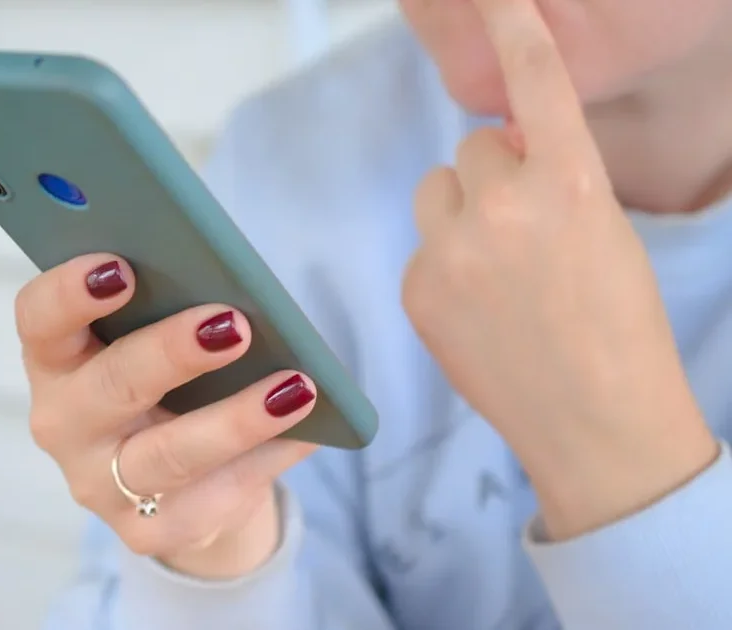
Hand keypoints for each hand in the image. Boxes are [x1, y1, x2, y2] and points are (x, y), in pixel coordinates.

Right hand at [19, 255, 317, 577]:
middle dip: (171, 353)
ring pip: (169, 453)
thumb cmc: (165, 379)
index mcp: (56, 357)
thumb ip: (170, 305)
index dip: (70, 291)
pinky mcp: (148, 530)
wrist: (179, 478)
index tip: (121, 265)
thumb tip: (239, 286)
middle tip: (233, 325)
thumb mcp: (152, 336)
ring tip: (295, 387)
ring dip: (236, 418)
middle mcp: (65, 422)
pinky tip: (308, 431)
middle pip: (110, 385)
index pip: (40, 318)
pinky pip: (214, 494)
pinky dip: (267, 458)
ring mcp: (100, 485)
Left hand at [402, 0, 717, 538]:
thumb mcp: (606, 233)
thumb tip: (495, 149)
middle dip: (496, 176)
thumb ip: (553, 180)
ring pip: (436, 190)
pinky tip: (478, 311)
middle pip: (473, 148)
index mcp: (572, 186)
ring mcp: (452, 252)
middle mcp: (506, 208)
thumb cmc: (620, 328)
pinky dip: (444, 267)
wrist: (598, 424)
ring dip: (461, 212)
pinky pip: (423, 248)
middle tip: (526, 231)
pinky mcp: (417, 290)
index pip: (536, 85)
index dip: (514, 28)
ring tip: (498, 270)